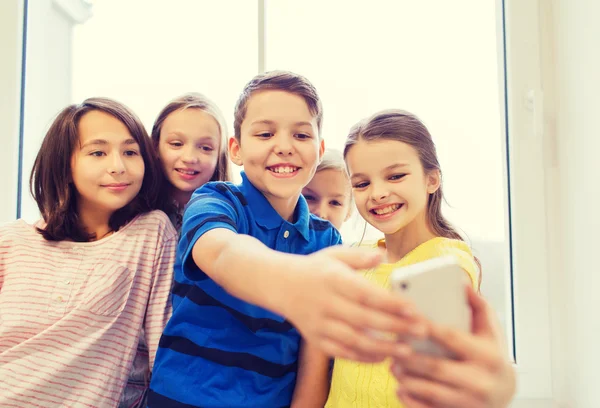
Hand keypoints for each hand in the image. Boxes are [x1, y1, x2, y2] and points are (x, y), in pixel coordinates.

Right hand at [282, 245, 426, 362]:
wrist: (278, 284)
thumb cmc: (314, 268)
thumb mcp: (334, 254)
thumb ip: (359, 257)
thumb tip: (383, 256)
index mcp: (333, 279)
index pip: (365, 294)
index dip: (390, 303)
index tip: (414, 309)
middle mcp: (325, 303)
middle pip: (365, 319)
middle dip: (396, 327)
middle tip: (422, 331)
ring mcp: (320, 324)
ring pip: (354, 341)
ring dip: (383, 348)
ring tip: (407, 351)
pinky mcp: (316, 339)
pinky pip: (342, 353)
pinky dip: (363, 357)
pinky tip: (383, 357)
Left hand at [391, 285, 515, 407]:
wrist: (505, 393)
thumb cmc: (492, 355)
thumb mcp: (491, 330)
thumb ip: (478, 305)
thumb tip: (460, 282)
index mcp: (488, 356)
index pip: (451, 338)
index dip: (427, 327)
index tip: (407, 317)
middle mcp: (480, 381)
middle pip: (436, 367)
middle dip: (410, 357)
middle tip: (393, 347)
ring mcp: (469, 401)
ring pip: (431, 391)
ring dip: (407, 379)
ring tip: (392, 366)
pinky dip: (411, 401)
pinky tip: (400, 389)